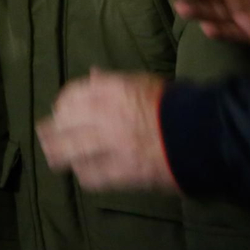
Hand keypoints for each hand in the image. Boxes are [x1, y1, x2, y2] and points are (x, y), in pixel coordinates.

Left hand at [36, 70, 175, 192]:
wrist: (204, 134)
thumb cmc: (176, 104)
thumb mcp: (144, 82)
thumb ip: (114, 82)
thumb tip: (92, 75)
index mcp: (112, 89)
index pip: (72, 95)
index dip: (63, 104)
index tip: (60, 110)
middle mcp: (106, 115)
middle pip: (65, 122)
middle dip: (52, 129)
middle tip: (45, 134)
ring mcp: (113, 144)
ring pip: (71, 150)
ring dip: (58, 153)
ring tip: (52, 157)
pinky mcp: (123, 171)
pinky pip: (93, 174)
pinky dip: (84, 173)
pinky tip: (82, 173)